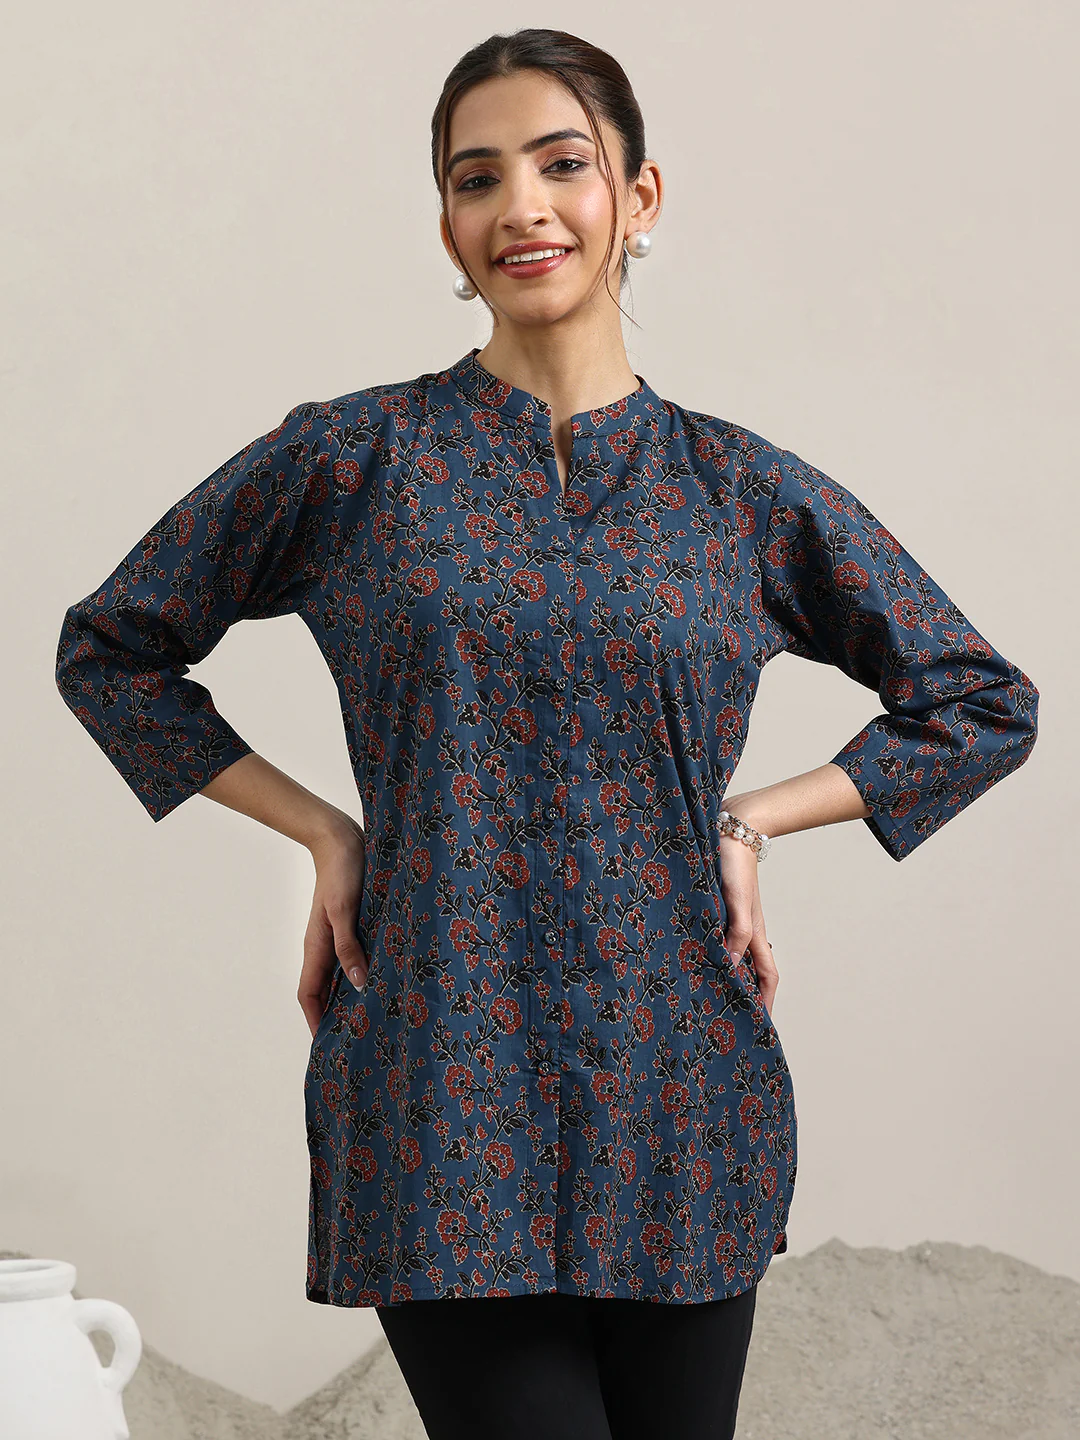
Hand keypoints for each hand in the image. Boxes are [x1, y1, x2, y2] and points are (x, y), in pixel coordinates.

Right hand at [297, 821, 368, 1038]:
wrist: (340, 838)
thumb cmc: (342, 871)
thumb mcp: (345, 909)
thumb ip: (348, 945)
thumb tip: (357, 983)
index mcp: (316, 946)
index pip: (309, 994)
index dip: (315, 1020)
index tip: (326, 1045)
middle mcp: (324, 945)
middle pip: (324, 990)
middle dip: (334, 1015)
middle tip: (354, 1040)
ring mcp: (337, 935)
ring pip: (339, 974)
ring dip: (349, 995)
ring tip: (370, 1016)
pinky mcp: (351, 924)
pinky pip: (353, 956)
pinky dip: (361, 971)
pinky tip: (380, 977)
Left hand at [718, 827, 777, 1015]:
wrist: (728, 829)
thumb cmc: (734, 864)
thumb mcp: (736, 902)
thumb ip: (736, 933)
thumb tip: (730, 967)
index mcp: (755, 933)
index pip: (767, 976)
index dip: (766, 1001)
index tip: (761, 1026)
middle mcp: (745, 930)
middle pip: (749, 971)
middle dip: (744, 995)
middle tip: (729, 1019)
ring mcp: (731, 920)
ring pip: (731, 956)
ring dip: (725, 976)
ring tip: (707, 996)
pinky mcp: (716, 908)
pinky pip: (716, 939)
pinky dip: (710, 953)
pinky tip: (692, 958)